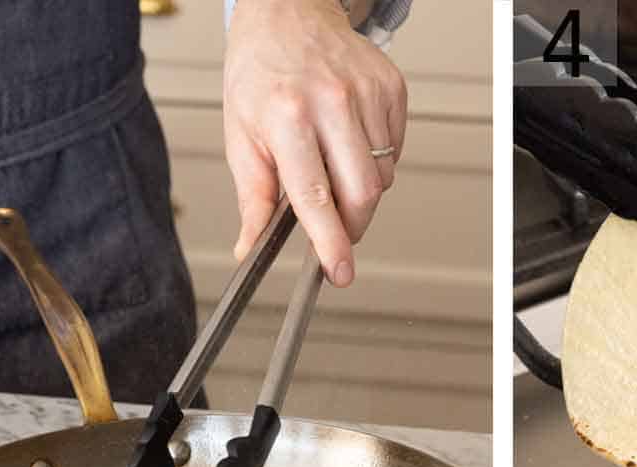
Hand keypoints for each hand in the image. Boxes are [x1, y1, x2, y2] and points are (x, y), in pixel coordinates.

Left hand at [224, 0, 407, 286]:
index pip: (315, 196)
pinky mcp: (392, 88)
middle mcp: (331, 101)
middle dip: (352, 225)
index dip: (330, 242)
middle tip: (335, 227)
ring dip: (362, 190)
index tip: (339, 271)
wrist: (287, 15)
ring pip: (383, 176)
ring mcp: (367, 93)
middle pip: (363, 193)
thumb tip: (251, 246)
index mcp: (287, 116)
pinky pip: (395, 150)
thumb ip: (253, 197)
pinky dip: (377, 160)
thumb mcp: (241, 134)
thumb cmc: (260, 73)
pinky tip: (350, 142)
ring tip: (334, 167)